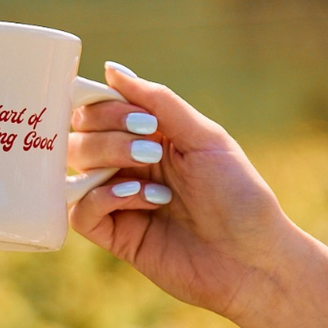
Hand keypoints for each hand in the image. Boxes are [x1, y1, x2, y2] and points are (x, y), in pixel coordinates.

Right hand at [67, 64, 294, 319]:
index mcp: (145, 138)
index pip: (96, 111)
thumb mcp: (204, 137)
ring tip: (151, 175)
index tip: (142, 119)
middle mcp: (124, 166)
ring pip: (72, 168)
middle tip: (151, 150)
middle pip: (78, 136)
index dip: (105, 108)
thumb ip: (157, 101)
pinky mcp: (112, 235)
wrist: (254, 259)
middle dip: (109, 136)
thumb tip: (110, 69)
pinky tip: (146, 202)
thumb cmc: (239, 195)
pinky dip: (105, 198)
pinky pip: (79, 210)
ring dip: (108, 160)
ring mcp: (115, 201)